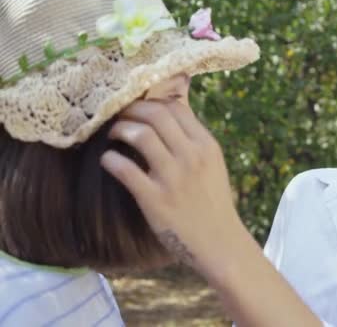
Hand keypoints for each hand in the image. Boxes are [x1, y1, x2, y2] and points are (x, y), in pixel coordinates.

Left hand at [102, 99, 322, 326]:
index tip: (139, 109)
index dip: (152, 102)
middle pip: (155, 114)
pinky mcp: (155, 199)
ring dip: (120, 129)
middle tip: (120, 116)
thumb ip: (193, 139)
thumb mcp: (213, 164)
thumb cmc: (212, 201)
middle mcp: (192, 157)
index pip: (176, 108)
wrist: (219, 242)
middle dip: (131, 110)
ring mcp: (173, 178)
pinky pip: (124, 168)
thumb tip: (173, 109)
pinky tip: (109, 160)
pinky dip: (111, 159)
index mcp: (207, 146)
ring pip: (139, 135)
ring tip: (113, 135)